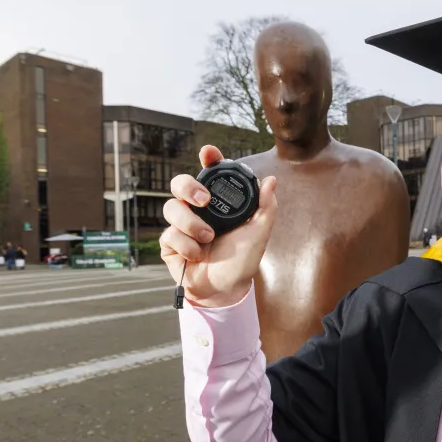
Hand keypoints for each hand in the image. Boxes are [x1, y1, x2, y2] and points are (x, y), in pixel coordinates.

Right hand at [159, 145, 277, 307]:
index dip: (208, 159)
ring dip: (191, 224)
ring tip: (208, 239)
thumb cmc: (242, 260)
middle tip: (204, 201)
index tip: (208, 152)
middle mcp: (197, 209)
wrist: (225, 289)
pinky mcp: (169, 242)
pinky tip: (197, 256)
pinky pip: (169, 234)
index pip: (210, 173)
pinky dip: (187, 246)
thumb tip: (271, 180)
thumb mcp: (259, 233)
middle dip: (189, 187)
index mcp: (218, 202)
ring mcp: (181, 224)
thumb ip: (266, 207)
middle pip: (180, 182)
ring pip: (171, 207)